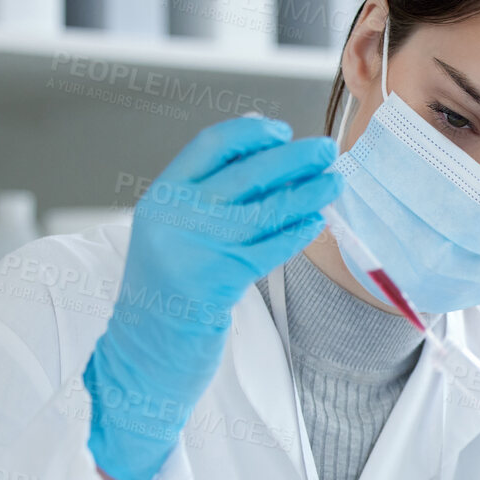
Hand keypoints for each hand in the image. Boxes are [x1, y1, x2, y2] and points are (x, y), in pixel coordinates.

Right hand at [84, 117, 341, 479]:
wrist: (145, 349)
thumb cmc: (169, 290)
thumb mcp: (177, 231)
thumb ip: (210, 195)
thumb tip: (269, 152)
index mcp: (164, 195)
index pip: (211, 144)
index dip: (251, 132)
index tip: (283, 130)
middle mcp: (176, 215)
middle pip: (246, 172)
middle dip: (292, 159)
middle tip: (326, 151)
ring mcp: (195, 247)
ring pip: (265, 210)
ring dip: (306, 195)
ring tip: (333, 185)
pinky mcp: (217, 280)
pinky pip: (269, 249)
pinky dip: (297, 233)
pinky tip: (317, 223)